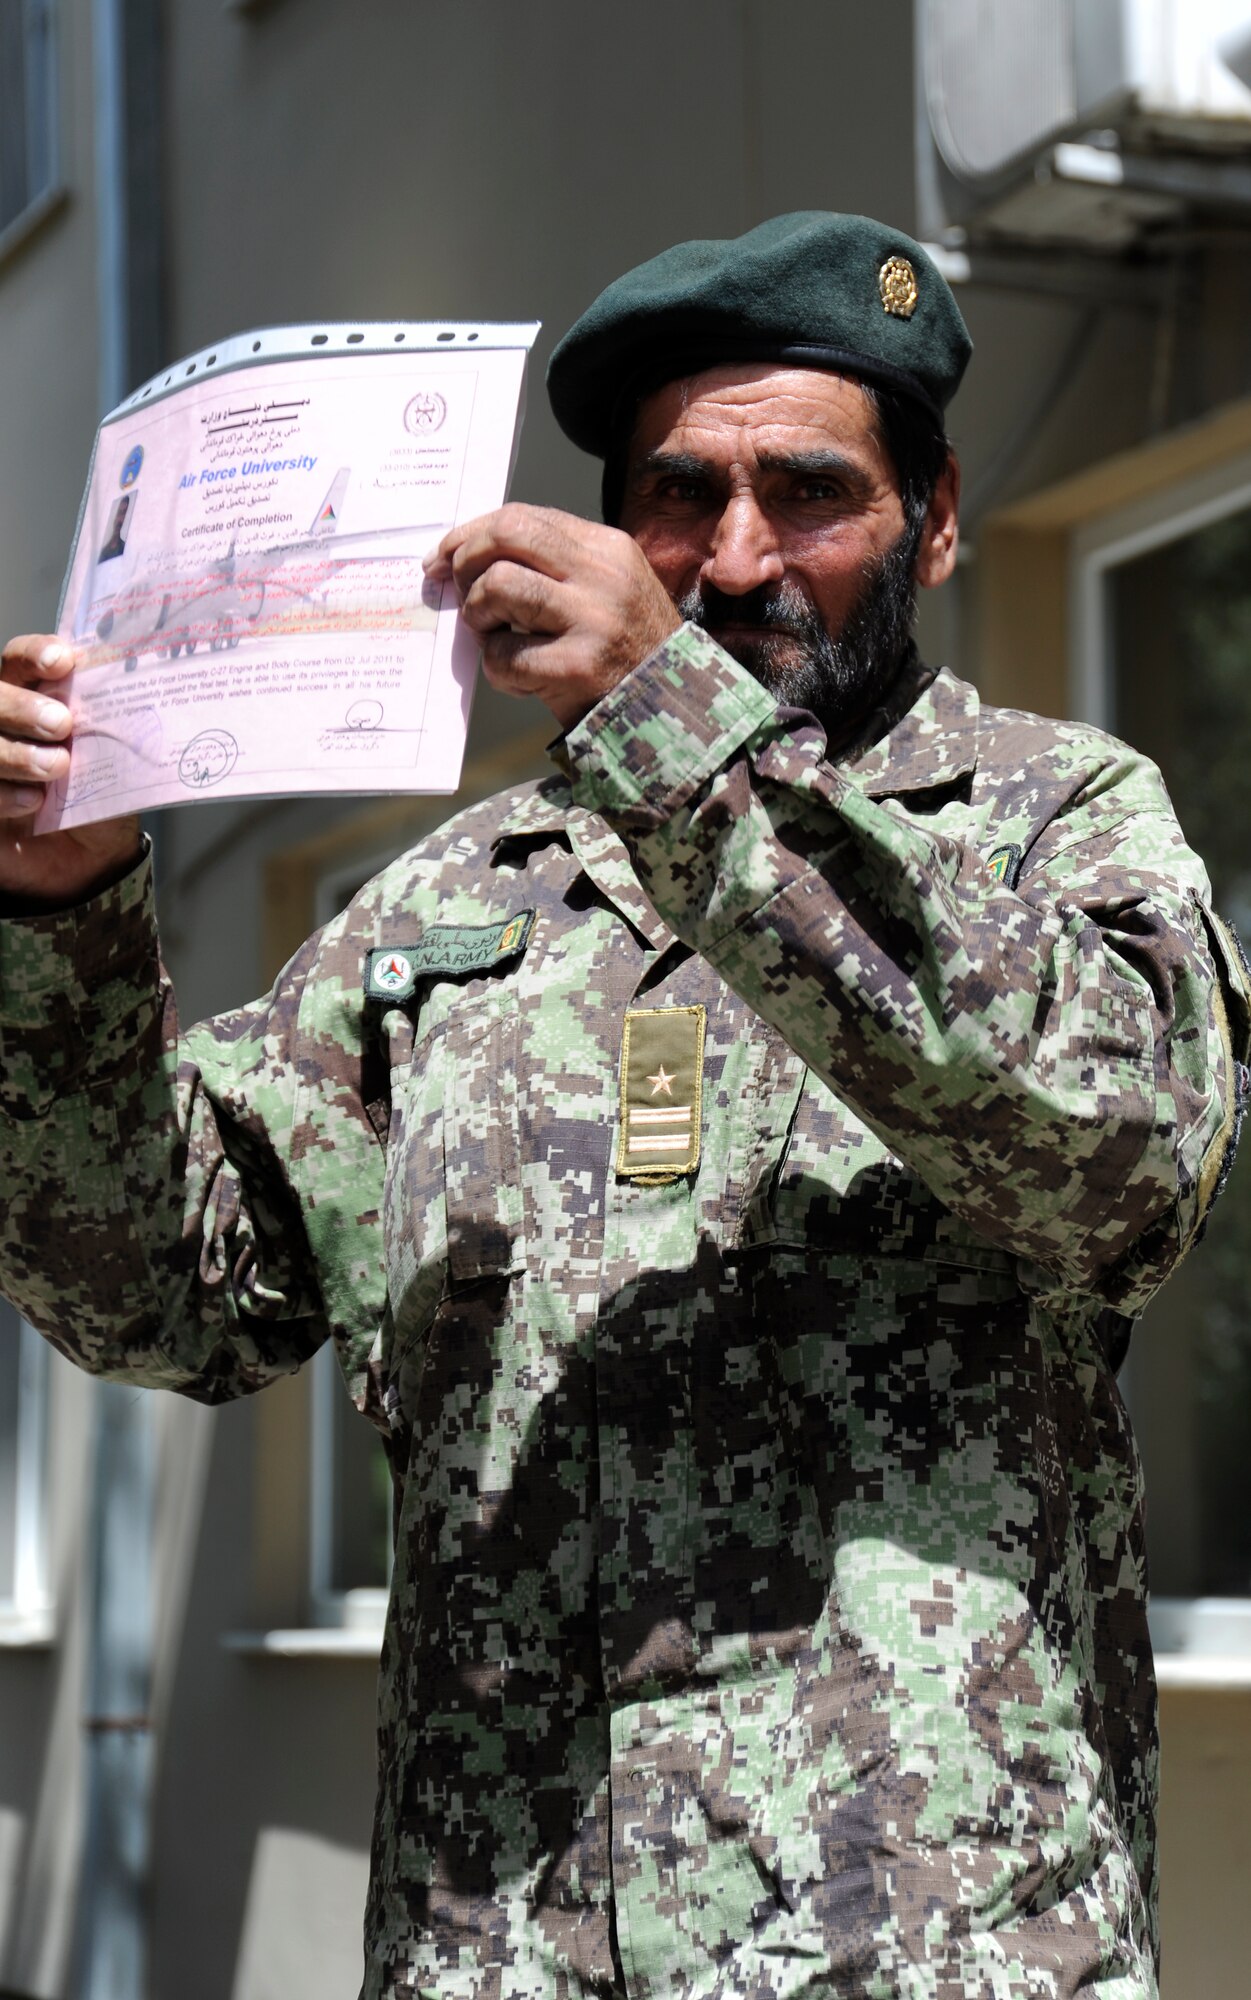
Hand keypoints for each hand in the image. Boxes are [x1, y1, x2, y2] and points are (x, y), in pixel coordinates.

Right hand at [0, 634, 141, 909]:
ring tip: (58, 768)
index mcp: (34, 698)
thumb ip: (113, 724)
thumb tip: (139, 688)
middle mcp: (4, 725)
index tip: (62, 661)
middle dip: (21, 706)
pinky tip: (33, 802)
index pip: (21, 660)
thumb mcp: (114, 758)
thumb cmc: (101, 800)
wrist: (91, 862)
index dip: (35, 654)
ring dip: (16, 753)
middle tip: (61, 723)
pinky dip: (4, 793)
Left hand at [424, 504, 681, 728]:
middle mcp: (604, 576)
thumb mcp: (607, 589)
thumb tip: (471, 554)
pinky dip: (498, 669)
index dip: (473, 533)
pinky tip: (520, 678)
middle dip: (466, 560)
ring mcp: (593, 620)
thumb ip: (554, 565)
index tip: (445, 556)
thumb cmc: (627, 652)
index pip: (524, 517)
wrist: (670, 713)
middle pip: (508, 536)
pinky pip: (504, 655)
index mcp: (609, 549)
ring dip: (478, 614)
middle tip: (457, 591)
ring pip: (498, 586)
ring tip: (493, 636)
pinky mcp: (577, 667)